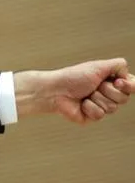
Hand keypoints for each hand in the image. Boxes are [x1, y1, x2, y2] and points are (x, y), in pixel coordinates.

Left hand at [14, 58, 133, 123]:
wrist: (56, 90)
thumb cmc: (74, 77)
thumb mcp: (98, 66)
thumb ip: (118, 65)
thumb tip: (128, 75)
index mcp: (112, 81)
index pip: (132, 86)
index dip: (130, 85)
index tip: (118, 82)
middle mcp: (109, 94)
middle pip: (124, 98)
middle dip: (108, 90)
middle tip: (94, 86)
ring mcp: (101, 106)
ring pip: (113, 107)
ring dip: (97, 98)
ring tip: (85, 94)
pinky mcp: (93, 117)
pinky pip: (100, 115)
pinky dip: (90, 107)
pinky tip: (81, 104)